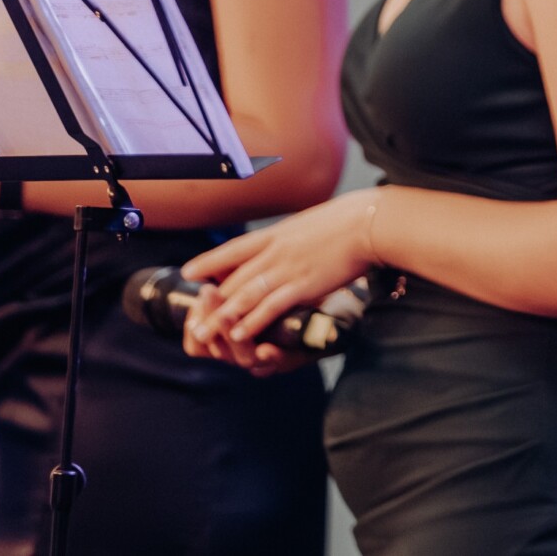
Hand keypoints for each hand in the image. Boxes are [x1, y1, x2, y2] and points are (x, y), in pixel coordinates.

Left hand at [176, 191, 376, 374]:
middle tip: (192, 322)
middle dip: (210, 303)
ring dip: (222, 318)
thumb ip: (290, 237)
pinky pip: (270, 306)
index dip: (209, 262)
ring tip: (205, 334)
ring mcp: (287, 268)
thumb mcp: (308, 224)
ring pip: (245, 295)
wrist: (367, 223)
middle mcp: (274, 251)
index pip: (234, 249)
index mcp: (275, 234)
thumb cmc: (344, 222)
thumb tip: (283, 241)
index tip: (188, 272)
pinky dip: (252, 321)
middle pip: (233, 279)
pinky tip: (240, 334)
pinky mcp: (303, 285)